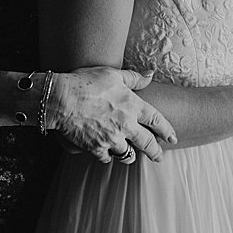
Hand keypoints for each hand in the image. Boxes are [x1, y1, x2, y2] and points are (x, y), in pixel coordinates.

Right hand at [51, 67, 177, 163]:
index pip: (157, 121)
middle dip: (156, 153)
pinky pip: (106, 158)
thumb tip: (151, 74)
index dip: (167, 131)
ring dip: (129, 155)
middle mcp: (126, 126)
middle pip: (147, 144)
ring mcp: (111, 139)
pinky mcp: (96, 148)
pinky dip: (107, 156)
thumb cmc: (85, 82)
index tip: (172, 138)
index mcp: (133, 106)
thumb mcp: (111, 74)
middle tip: (159, 158)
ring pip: (127, 154)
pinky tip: (106, 154)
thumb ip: (134, 77)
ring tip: (129, 156)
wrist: (60, 99)